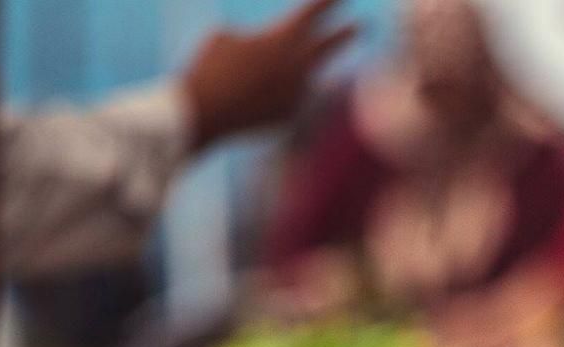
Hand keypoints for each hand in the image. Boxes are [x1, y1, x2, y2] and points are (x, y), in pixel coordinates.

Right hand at [182, 0, 356, 149]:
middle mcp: (298, 67)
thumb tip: (268, 56)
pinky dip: (265, 98)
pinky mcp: (290, 117)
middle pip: (329, 46)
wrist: (202, 113)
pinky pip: (283, 101)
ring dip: (278, 75)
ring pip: (296, 78)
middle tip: (361, 27)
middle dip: (345, 34)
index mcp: (282, 39)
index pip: (313, 13)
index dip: (329, 2)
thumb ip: (256, 40)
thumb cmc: (208, 67)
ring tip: (250, 78)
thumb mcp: (226, 37)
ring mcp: (297, 95)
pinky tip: (246, 102)